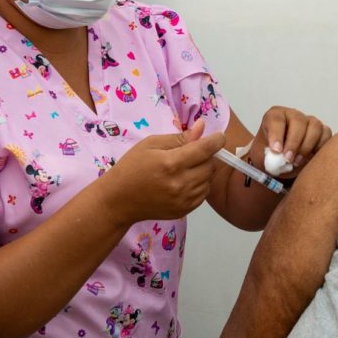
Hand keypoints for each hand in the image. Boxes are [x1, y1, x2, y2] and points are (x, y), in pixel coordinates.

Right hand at [97, 118, 225, 224]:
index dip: (216, 141)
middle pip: (210, 165)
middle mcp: (180, 184)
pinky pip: (203, 194)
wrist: (118, 200)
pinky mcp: (184, 210)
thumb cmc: (132, 167)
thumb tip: (202, 127)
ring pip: (209, 180)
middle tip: (192, 153)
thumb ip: (179, 137)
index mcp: (171, 163)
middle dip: (206, 156)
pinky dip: (199, 185)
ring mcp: (183, 200)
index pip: (205, 150)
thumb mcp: (151, 145)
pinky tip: (183, 181)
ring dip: (203, 171)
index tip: (219, 137)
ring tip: (184, 168)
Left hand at [256, 106, 331, 175]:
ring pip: (314, 127)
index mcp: (275, 116)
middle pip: (298, 121)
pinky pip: (326, 135)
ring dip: (307, 146)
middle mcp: (293, 115)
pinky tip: (310, 158)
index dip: (276, 134)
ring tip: (297, 161)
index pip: (276, 119)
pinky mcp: (322, 131)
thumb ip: (270, 156)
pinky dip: (319, 148)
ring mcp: (309, 121)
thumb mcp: (264, 156)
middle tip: (288, 159)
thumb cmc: (271, 155)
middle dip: (293, 142)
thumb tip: (279, 160)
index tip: (276, 150)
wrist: (281, 161)